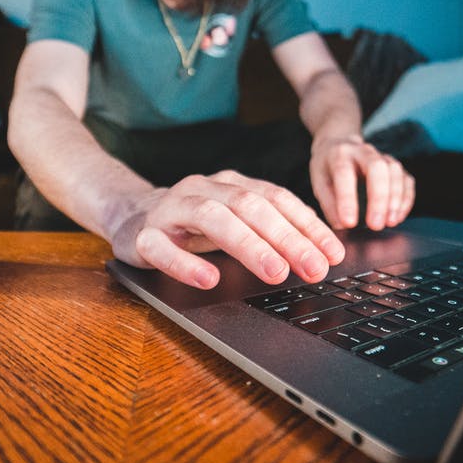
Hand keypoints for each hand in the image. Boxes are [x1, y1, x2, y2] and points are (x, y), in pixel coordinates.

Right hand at [107, 170, 345, 289]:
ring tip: (275, 272)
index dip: (307, 225)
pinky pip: (162, 247)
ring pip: (212, 218)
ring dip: (248, 245)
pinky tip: (209, 279)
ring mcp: (170, 210)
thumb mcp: (233, 220)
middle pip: (250, 207)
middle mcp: (202, 189)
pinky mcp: (143, 235)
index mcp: (229, 184)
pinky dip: (186, 263)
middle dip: (287, 238)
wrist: (129, 216)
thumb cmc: (192, 224)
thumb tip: (320, 253)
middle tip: (313, 267)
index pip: (276, 199)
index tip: (332, 253)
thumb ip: (268, 230)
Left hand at [310, 134, 414, 230]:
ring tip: (390, 222)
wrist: (338, 145)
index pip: (344, 173)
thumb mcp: (319, 183)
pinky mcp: (394, 165)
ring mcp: (381, 156)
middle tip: (375, 225)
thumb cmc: (327, 168)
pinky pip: (406, 179)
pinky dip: (406, 199)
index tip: (349, 223)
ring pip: (394, 171)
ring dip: (395, 199)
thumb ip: (329, 204)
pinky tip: (398, 216)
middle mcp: (362, 151)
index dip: (347, 199)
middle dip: (379, 198)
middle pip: (377, 167)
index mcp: (339, 154)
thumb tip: (342, 225)